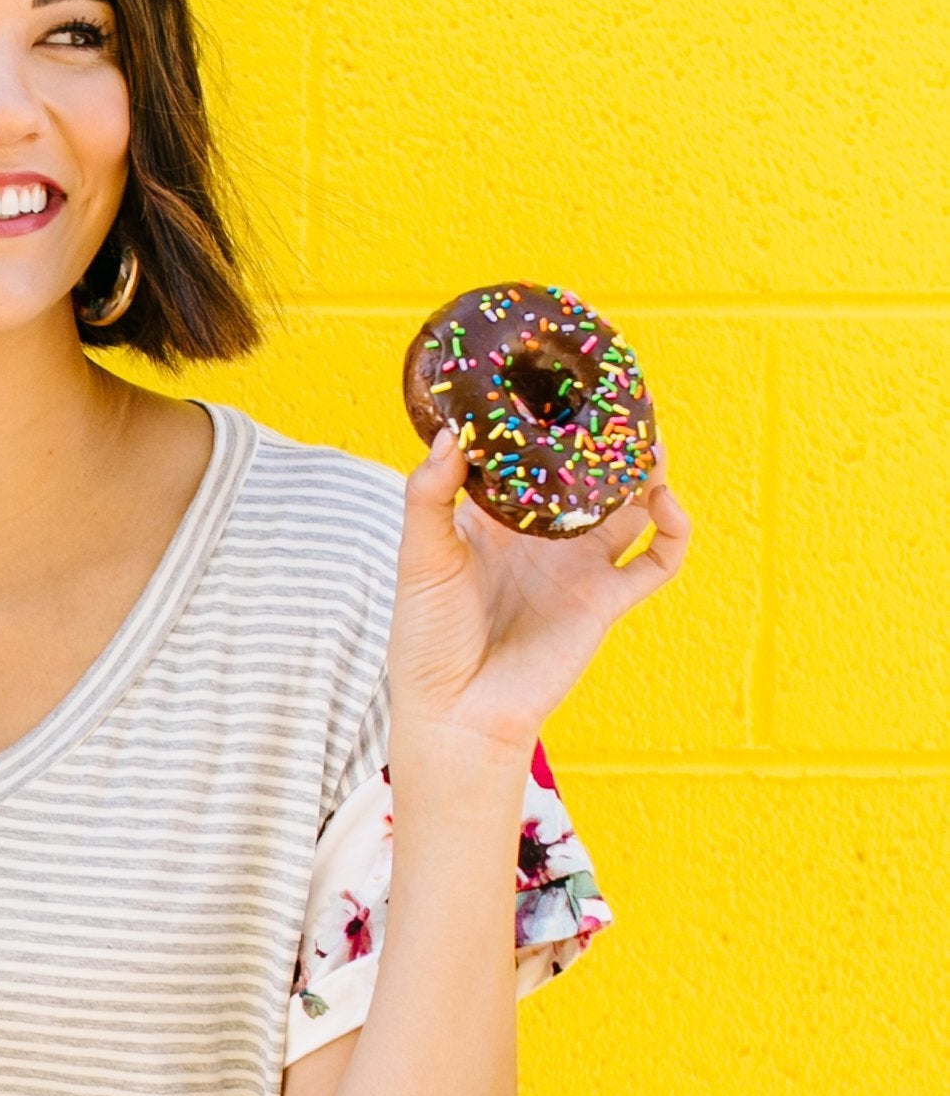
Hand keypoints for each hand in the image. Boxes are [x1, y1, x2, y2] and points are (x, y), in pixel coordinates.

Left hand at [387, 418, 688, 790]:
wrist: (457, 713)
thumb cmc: (428, 640)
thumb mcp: (421, 557)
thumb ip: (430, 495)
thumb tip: (450, 434)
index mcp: (498, 520)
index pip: (533, 459)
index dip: (552, 424)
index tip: (564, 382)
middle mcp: (544, 538)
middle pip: (591, 477)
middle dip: (610, 441)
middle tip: (624, 400)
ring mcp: (579, 568)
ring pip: (631, 508)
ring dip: (646, 474)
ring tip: (648, 443)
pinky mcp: (606, 602)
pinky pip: (657, 562)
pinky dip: (675, 531)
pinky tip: (666, 503)